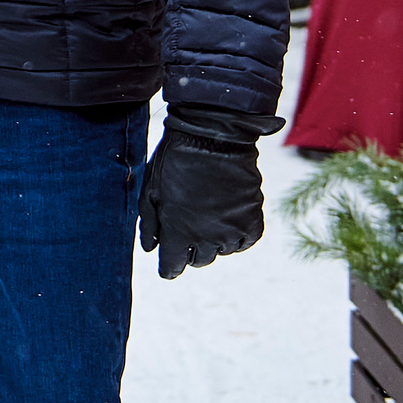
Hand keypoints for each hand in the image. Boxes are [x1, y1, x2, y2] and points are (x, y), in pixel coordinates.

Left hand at [137, 104, 282, 278]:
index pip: (172, 267)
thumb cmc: (175, 159)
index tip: (168, 265)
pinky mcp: (253, 220)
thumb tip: (150, 249)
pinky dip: (237, 235)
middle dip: (190, 249)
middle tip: (188, 226)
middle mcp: (207, 237)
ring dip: (214, 239)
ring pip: (221, 251)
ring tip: (208, 213)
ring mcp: (232, 230)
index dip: (168, 267)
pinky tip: (228, 217)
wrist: (214, 135)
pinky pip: (245, 242)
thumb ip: (149, 223)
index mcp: (178, 231)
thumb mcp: (151, 189)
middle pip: (198, 260)